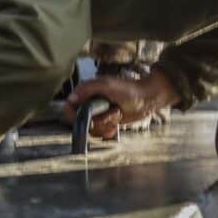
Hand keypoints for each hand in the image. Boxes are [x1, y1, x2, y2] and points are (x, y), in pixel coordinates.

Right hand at [63, 70, 180, 138]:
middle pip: (80, 121)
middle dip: (95, 121)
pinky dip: (108, 131)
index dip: (74, 115)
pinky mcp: (106, 122)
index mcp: (86, 92)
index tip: (85, 119)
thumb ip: (87, 89)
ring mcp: (98, 113)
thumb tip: (70, 99)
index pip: (69, 106)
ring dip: (104, 125)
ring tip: (116, 116)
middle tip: (109, 115)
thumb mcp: (107, 85)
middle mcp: (90, 103)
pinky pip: (100, 132)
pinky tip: (116, 125)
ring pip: (91, 128)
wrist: (148, 99)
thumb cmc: (129, 89)